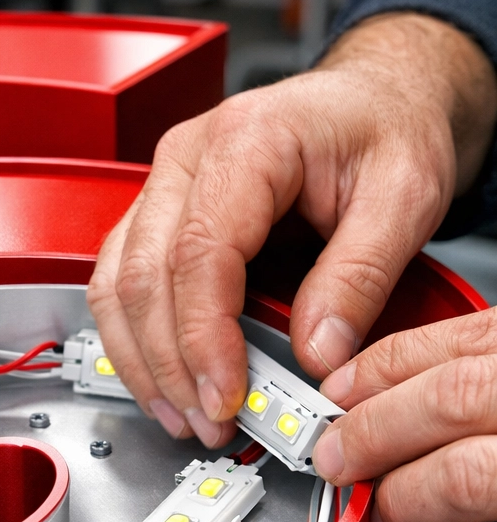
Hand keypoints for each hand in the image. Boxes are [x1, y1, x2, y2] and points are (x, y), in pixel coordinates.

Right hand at [87, 13, 496, 446]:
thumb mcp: (404, 195)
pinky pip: (121, 283)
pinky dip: (135, 340)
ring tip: (180, 414)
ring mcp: (162, 187)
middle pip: (143, 276)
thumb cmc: (384, 128)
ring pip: (116, 284)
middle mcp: (185, 159)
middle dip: (168, 364)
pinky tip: (161, 380)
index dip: (203, 337)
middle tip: (206, 421)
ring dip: (140, 360)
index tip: (225, 395)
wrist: (373, 100)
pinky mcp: (157, 216)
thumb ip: (360, 276)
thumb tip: (317, 355)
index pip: (198, 253)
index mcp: (245, 141)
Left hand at [313, 308, 496, 521]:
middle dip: (369, 434)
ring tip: (380, 515)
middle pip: (447, 400)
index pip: (451, 344)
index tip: (332, 398)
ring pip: (464, 475)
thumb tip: (377, 393)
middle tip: (331, 460)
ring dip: (402, 500)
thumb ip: (475, 371)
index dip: (374, 375)